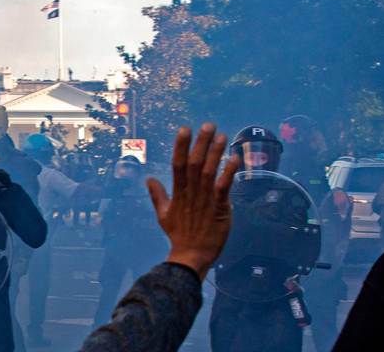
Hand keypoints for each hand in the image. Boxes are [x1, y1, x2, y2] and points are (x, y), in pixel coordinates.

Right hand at [147, 123, 238, 279]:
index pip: (178, 164)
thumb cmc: (179, 236)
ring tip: (222, 136)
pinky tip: (234, 159)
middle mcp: (191, 193)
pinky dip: (229, 172)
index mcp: (178, 193)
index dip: (181, 146)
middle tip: (209, 125)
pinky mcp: (219, 208)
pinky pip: (224, 187)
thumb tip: (149, 179)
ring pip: (209, 172)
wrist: (191, 256)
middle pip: (195, 163)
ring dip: (216, 153)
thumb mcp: (163, 214)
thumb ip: (157, 195)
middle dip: (201, 143)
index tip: (184, 129)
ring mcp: (205, 200)